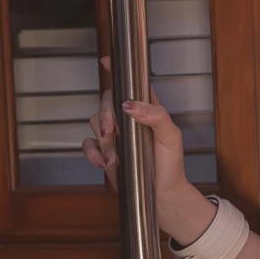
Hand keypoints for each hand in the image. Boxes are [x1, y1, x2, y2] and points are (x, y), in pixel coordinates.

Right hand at [83, 55, 188, 215]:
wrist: (163, 197)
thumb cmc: (171, 166)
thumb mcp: (171, 137)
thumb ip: (156, 116)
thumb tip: (130, 104)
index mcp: (147, 111)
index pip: (132, 85)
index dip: (118, 71)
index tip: (107, 60)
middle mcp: (129, 120)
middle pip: (107, 102)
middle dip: (105, 115)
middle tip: (111, 130)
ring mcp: (116, 137)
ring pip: (94, 123)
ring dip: (102, 140)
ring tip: (114, 157)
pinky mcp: (106, 153)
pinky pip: (88, 145)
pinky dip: (92, 153)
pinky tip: (104, 163)